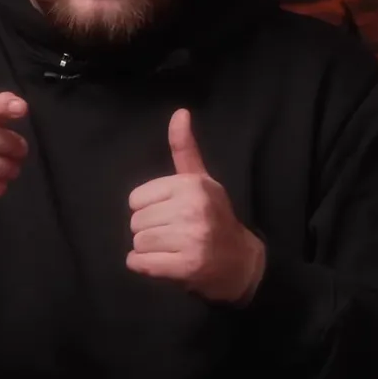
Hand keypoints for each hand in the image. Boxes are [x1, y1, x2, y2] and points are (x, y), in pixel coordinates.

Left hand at [126, 108, 264, 304]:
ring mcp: (191, 239)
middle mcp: (192, 209)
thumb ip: (184, 148)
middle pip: (136, 221)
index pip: (136, 199)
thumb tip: (180, 112)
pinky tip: (164, 264)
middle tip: (173, 235)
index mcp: (192, 185)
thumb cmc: (215, 217)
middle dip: (149, 230)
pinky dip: (144, 266)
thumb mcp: (202, 179)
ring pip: (137, 243)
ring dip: (148, 250)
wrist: (242, 262)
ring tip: (172, 249)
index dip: (148, 209)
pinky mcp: (187, 267)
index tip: (170, 214)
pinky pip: (140, 263)